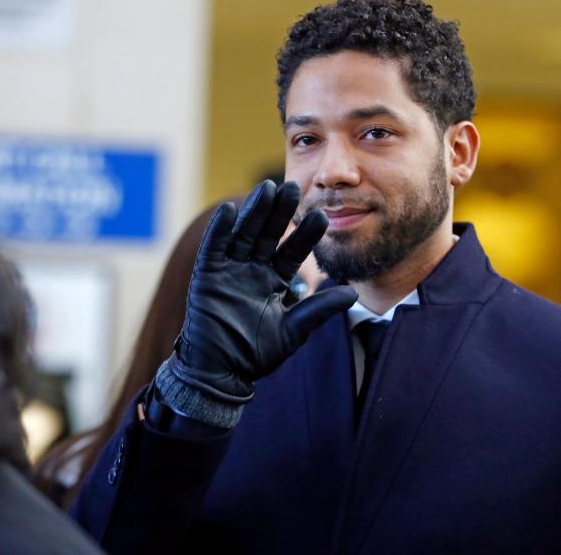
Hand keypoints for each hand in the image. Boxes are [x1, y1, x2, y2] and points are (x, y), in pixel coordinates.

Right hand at [166, 180, 356, 402]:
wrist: (222, 374)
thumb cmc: (256, 355)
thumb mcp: (294, 330)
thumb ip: (319, 309)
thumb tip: (353, 294)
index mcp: (274, 279)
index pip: (293, 251)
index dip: (305, 235)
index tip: (324, 216)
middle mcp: (252, 270)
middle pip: (268, 234)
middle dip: (280, 212)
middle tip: (294, 187)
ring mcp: (229, 271)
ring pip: (244, 234)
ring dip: (254, 211)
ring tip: (268, 188)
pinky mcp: (206, 277)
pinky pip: (214, 248)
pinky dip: (220, 230)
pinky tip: (230, 210)